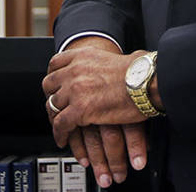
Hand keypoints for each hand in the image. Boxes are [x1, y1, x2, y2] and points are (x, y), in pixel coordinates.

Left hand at [43, 38, 148, 187]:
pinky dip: (60, 134)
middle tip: (57, 106)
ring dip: (55, 117)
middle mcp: (75, 70)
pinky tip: (63, 140)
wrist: (146, 82)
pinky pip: (60, 125)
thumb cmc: (142, 71)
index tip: (56, 83)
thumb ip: (116, 59)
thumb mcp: (122, 56)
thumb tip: (133, 59)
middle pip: (49, 84)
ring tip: (59, 126)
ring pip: (52, 106)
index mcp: (84, 55)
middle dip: (51, 96)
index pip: (56, 63)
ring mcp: (74, 90)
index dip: (55, 75)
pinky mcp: (79, 110)